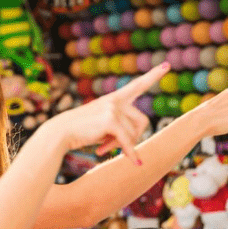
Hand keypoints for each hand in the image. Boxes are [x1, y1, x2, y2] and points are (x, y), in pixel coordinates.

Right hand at [52, 63, 169, 164]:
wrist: (61, 132)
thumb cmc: (81, 131)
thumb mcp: (103, 125)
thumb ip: (120, 126)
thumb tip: (134, 144)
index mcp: (114, 98)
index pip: (137, 85)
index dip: (153, 75)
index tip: (167, 65)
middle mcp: (115, 100)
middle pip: (142, 120)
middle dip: (135, 136)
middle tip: (119, 146)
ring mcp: (113, 108)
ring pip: (134, 133)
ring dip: (124, 145)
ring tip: (105, 148)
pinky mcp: (111, 120)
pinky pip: (127, 141)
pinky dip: (130, 153)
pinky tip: (134, 162)